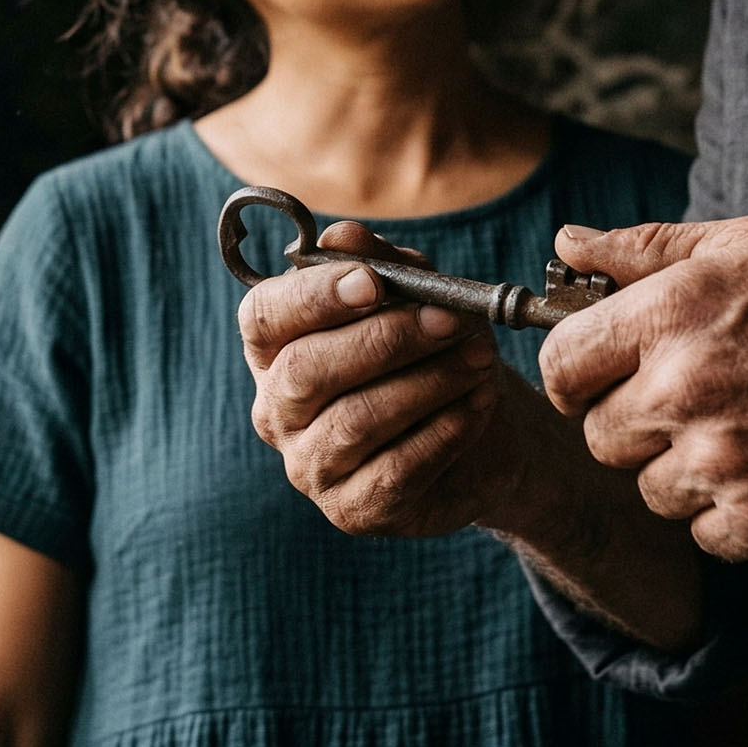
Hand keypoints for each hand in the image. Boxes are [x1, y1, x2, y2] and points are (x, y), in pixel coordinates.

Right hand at [237, 221, 559, 536]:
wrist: (483, 424)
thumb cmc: (434, 349)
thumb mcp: (417, 295)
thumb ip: (382, 265)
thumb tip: (344, 236)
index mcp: (277, 348)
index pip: (264, 318)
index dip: (312, 297)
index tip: (372, 281)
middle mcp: (278, 410)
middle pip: (305, 371)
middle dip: (384, 340)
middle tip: (450, 320)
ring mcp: (311, 466)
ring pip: (354, 421)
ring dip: (427, 383)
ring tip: (480, 357)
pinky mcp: (354, 509)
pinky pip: (395, 470)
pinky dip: (444, 431)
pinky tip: (478, 403)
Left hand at [541, 215, 747, 561]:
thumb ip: (645, 250)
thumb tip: (567, 243)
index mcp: (671, 316)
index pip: (560, 365)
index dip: (578, 372)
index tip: (604, 377)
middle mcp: (684, 392)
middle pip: (598, 435)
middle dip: (637, 421)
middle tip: (700, 398)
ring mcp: (720, 466)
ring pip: (650, 488)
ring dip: (687, 468)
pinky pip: (703, 531)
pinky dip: (732, 510)